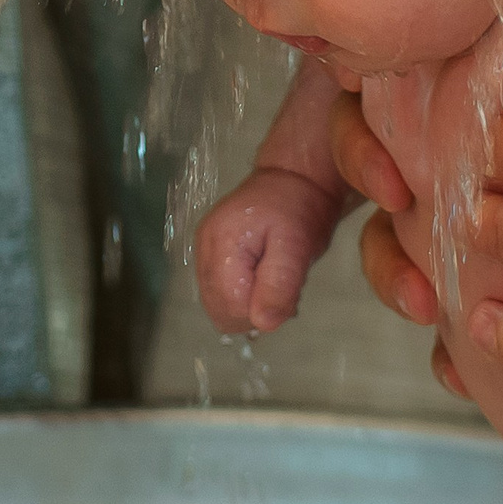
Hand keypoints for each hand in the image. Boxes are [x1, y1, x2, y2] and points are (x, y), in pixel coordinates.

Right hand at [198, 166, 347, 332]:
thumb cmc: (299, 208)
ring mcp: (203, 251)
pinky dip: (242, 296)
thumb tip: (263, 325)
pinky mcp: (208, 254)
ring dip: (249, 305)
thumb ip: (280, 284)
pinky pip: (219, 293)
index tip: (287, 295)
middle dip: (255, 310)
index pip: (230, 306)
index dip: (261, 311)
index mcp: (222, 243)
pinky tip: (263, 279)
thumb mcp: (298, 246)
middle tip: (283, 287)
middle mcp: (204, 248)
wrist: (292, 178)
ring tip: (274, 280)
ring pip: (218, 306)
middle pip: (220, 310)